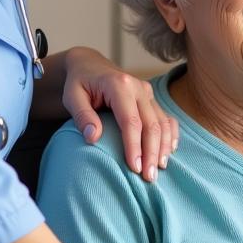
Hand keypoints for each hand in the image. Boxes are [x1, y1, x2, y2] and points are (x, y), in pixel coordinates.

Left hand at [61, 46, 178, 181]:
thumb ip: (82, 116)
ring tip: (159, 170)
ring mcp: (147, 92)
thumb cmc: (79, 83)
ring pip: (162, 122)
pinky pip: (166, 118)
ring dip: (163, 147)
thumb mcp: (72, 97)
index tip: (135, 168)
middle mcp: (138, 87)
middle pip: (152, 124)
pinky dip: (171, 135)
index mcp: (119, 85)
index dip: (134, 146)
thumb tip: (93, 138)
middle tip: (149, 178)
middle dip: (152, 152)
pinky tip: (169, 152)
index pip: (131, 121)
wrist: (89, 65)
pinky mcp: (151, 98)